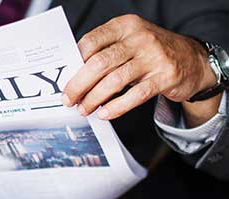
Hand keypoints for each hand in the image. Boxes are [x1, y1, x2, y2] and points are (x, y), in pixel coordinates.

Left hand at [62, 14, 218, 125]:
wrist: (192, 59)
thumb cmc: (151, 52)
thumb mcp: (129, 41)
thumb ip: (105, 52)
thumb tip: (74, 76)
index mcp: (124, 26)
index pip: (91, 41)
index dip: (74, 62)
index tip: (64, 80)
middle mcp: (138, 38)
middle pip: (99, 63)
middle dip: (79, 84)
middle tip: (69, 99)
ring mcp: (153, 57)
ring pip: (114, 81)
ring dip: (94, 98)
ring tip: (84, 109)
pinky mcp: (165, 77)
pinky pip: (135, 95)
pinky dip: (116, 107)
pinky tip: (104, 113)